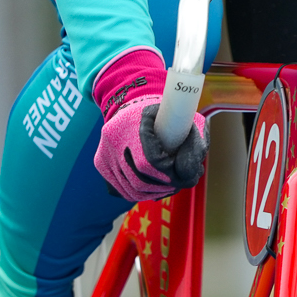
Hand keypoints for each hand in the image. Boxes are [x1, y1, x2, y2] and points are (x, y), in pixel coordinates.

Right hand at [92, 49, 207, 202]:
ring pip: (131, 189)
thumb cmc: (161, 113)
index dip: (169, 174)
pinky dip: (139, 193)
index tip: (183, 173)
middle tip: (180, 183)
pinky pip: (120, 190)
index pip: (150, 162)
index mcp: (132, 123)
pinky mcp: (101, 163)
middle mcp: (113, 139)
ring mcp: (104, 153)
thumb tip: (194, 172)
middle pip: (140, 181)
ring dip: (153, 193)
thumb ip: (195, 141)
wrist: (131, 104)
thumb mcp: (182, 117)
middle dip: (164, 187)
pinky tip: (152, 188)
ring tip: (168, 186)